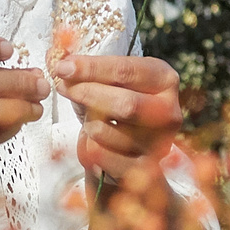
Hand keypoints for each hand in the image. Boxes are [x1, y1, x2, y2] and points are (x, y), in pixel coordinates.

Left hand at [50, 51, 183, 180]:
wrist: (127, 151)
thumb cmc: (114, 109)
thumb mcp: (106, 83)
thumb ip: (86, 70)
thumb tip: (60, 61)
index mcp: (164, 80)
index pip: (126, 71)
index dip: (91, 68)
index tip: (63, 67)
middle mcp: (169, 111)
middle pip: (125, 104)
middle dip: (87, 93)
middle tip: (63, 87)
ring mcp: (160, 142)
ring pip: (110, 132)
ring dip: (88, 124)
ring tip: (86, 120)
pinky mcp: (145, 168)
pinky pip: (105, 157)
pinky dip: (89, 147)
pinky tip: (89, 141)